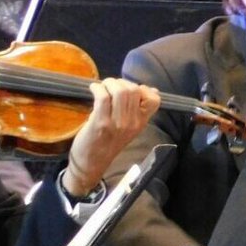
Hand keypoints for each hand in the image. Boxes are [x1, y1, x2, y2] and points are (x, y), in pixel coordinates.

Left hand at [63, 78, 159, 196]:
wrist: (91, 163)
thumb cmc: (107, 143)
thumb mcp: (129, 127)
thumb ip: (138, 109)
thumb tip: (151, 89)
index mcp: (141, 122)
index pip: (154, 99)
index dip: (142, 88)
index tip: (128, 89)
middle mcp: (132, 122)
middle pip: (133, 90)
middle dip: (119, 82)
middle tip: (109, 85)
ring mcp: (117, 123)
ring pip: (119, 91)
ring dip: (108, 83)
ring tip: (101, 87)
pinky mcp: (100, 123)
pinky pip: (103, 97)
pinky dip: (97, 88)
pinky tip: (93, 89)